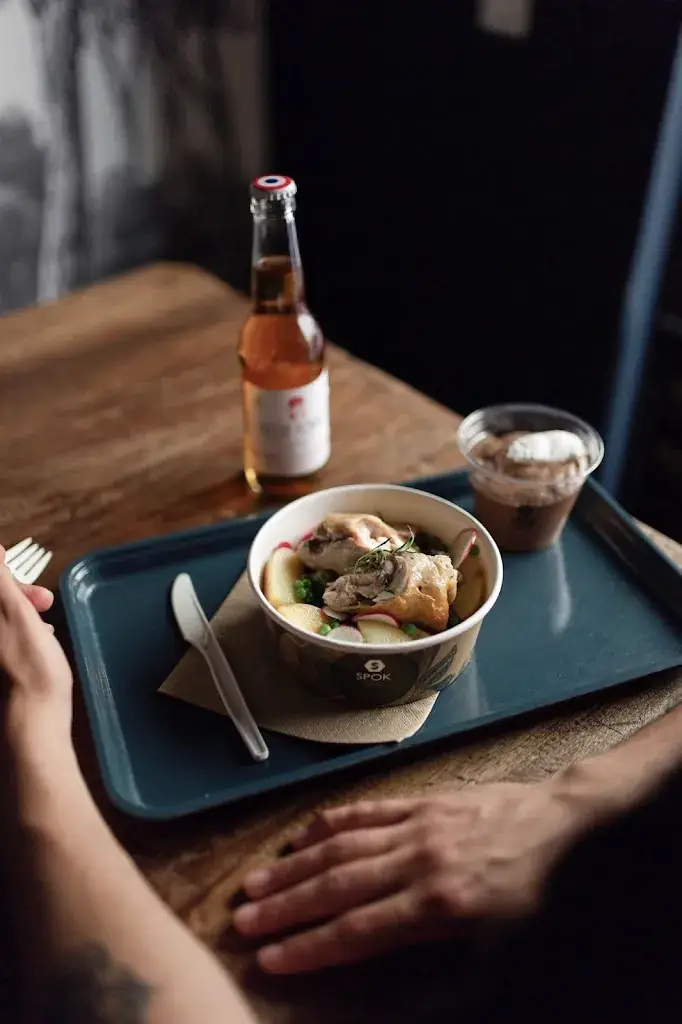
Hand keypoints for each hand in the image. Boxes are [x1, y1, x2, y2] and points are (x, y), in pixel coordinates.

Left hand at [0, 546, 72, 741]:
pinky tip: (40, 640)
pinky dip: (21, 631)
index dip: (7, 577)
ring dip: (23, 611)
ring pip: (3, 618)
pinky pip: (6, 636)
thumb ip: (1, 580)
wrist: (34, 718)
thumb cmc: (31, 663)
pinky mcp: (1, 666)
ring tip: (47, 622)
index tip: (32, 587)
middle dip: (18, 594)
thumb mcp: (17, 613)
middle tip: (46, 602)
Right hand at [234, 782, 592, 973]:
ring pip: (344, 846)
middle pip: (339, 887)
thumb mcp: (499, 944)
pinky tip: (304, 834)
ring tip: (258, 883)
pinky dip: (332, 821)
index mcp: (437, 905)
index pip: (358, 931)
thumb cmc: (537, 894)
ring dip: (297, 867)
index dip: (310, 947)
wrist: (565, 824)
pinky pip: (369, 809)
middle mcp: (417, 862)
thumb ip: (440, 959)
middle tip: (243, 921)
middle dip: (288, 908)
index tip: (270, 959)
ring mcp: (417, 825)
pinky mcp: (424, 800)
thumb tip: (387, 976)